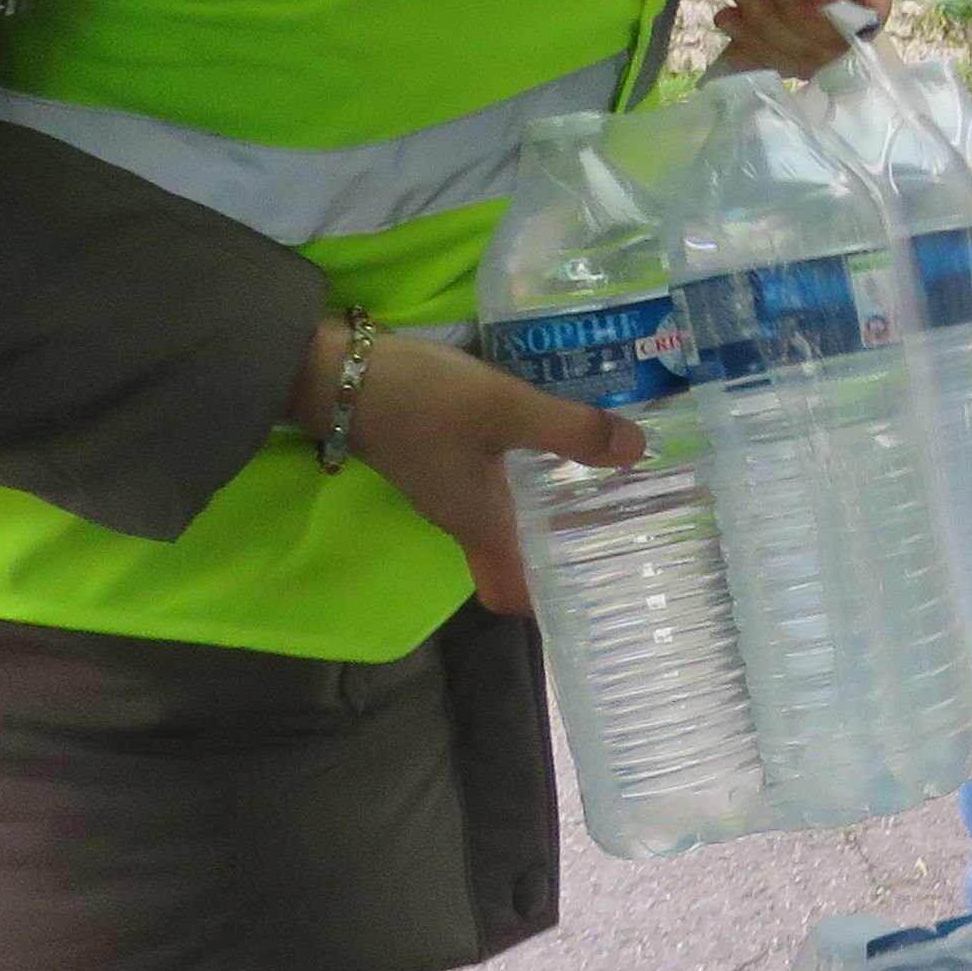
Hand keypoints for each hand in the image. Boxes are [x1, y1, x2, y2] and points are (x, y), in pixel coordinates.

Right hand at [290, 318, 641, 615]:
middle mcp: (460, 516)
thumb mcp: (504, 409)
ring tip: (604, 476)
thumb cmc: (419, 401)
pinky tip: (555, 436)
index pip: (511, 593)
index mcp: (477, 524)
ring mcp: (445, 485)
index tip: (603, 582)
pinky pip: (492, 479)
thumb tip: (638, 452)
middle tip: (624, 520)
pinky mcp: (438, 453)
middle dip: (564, 545)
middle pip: (515, 555)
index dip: (551, 599)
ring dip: (547, 504)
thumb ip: (569, 430)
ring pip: (506, 514)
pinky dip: (525, 471)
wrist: (333, 370)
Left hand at [702, 0, 904, 75]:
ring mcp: (823, 11)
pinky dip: (749, 46)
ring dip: (759, 31)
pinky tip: (726, 17)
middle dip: (779, 21)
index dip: (820, 20)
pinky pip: (779, 53)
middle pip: (831, 44)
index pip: (865, 18)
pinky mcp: (790, 18)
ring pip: (803, 55)